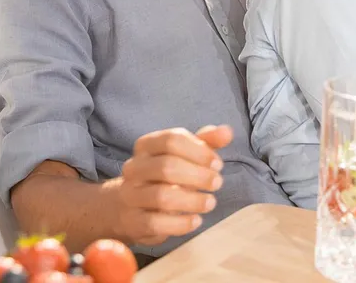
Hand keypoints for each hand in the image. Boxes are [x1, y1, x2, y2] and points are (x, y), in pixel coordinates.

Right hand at [116, 125, 232, 245]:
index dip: (199, 151)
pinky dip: (180, 223)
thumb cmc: (164, 175)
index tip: (217, 164)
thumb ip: (207, 142)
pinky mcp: (132, 221)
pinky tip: (196, 220)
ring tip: (210, 203)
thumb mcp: (184, 154)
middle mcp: (134, 167)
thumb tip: (227, 132)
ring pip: (161, 196)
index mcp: (146, 145)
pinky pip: (155, 223)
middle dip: (198, 175)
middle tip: (217, 183)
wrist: (128, 207)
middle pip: (166, 166)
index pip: (171, 140)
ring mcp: (130, 195)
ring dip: (192, 200)